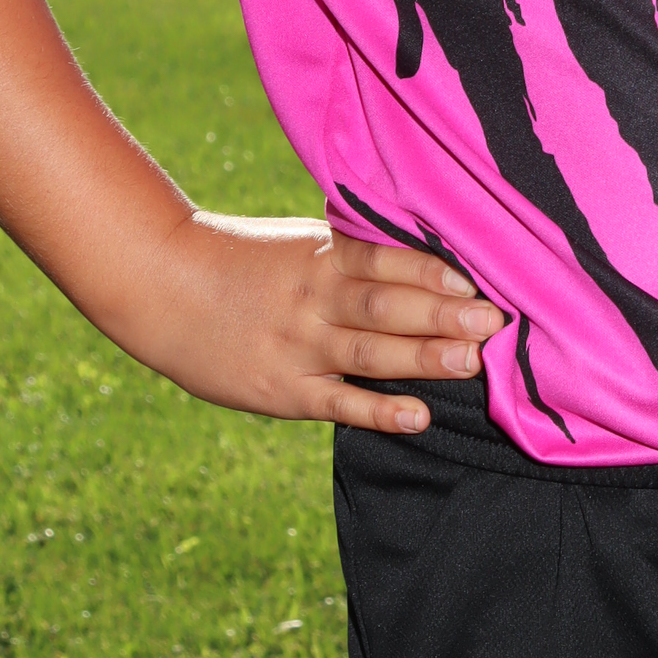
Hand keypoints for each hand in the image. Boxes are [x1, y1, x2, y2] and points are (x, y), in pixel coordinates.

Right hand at [111, 214, 507, 436]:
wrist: (163, 287)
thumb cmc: (243, 259)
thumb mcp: (298, 242)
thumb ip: (353, 252)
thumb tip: (426, 252)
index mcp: (320, 257)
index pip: (382, 260)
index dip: (429, 271)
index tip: (475, 279)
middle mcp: (312, 299)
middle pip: (385, 307)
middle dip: (442, 315)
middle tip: (494, 320)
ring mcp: (298, 346)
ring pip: (370, 354)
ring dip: (423, 359)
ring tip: (471, 362)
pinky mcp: (284, 390)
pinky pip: (338, 402)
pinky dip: (379, 410)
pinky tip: (418, 415)